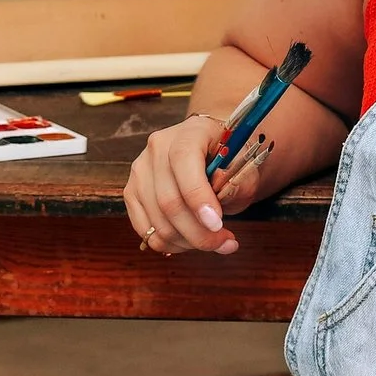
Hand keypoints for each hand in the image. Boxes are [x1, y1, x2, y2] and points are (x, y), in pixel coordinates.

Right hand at [122, 115, 272, 256]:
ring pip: (157, 221)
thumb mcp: (244, 166)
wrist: (212, 149)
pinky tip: (191, 242)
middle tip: (226, 244)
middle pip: (169, 201)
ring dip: (188, 242)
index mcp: (189, 132)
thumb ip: (235, 185)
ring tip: (214, 243)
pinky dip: (170, 244)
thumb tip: (213, 212)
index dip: (199, 197)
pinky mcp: (132, 192)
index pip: (184, 161)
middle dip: (200, 232)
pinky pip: (145, 230)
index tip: (217, 224)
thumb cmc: (230, 159)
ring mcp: (140, 170)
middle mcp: (157, 148)